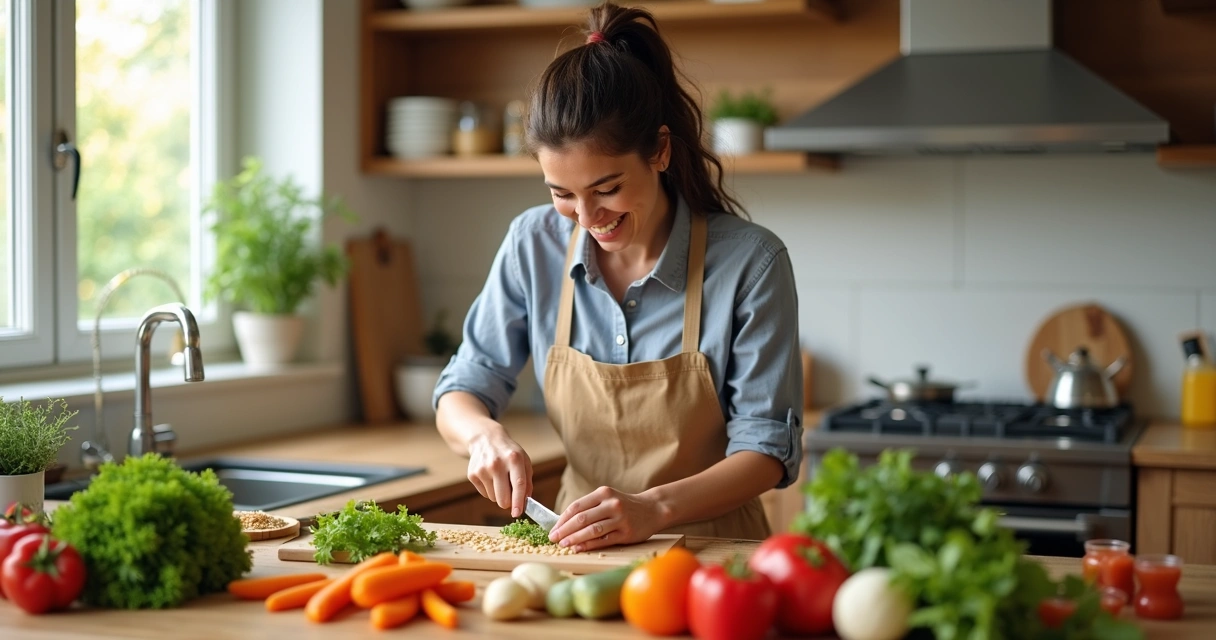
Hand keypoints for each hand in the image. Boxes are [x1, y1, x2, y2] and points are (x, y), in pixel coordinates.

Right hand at [466, 428, 532, 517]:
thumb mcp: (524, 461)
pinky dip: (489, 490)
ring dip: (498, 494)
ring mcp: (482, 469)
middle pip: (503, 498)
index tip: (517, 513)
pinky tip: (490, 477)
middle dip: (508, 503)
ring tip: (499, 479)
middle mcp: (497, 464)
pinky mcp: (472, 474)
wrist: (486, 439)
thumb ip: (527, 482)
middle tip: (510, 496)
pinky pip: (484, 494)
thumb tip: (525, 502)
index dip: (518, 501)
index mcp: (514, 459)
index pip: (518, 484)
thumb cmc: (508, 453)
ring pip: (493, 498)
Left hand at [548, 486, 665, 552]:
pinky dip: (589, 545)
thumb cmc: (625, 505)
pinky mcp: (627, 533)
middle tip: (553, 539)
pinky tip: (579, 548)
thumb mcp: (608, 499)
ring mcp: (620, 519)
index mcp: (603, 493)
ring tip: (563, 545)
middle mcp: (612, 504)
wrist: (653, 509)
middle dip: (564, 530)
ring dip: (574, 539)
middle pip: (582, 518)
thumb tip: (564, 523)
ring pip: (592, 530)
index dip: (562, 519)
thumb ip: (589, 507)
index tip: (552, 529)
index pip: (577, 507)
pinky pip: (604, 540)